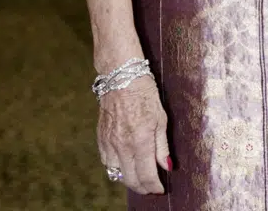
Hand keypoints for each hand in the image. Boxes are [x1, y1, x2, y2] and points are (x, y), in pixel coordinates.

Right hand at [96, 75, 171, 194]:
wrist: (121, 76)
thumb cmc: (145, 94)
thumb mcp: (161, 118)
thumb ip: (162, 146)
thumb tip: (167, 167)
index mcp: (140, 140)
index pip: (146, 175)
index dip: (154, 187)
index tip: (160, 189)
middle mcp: (122, 145)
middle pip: (130, 179)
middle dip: (142, 187)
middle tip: (151, 187)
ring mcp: (109, 142)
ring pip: (116, 173)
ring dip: (128, 178)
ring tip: (139, 176)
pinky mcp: (100, 137)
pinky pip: (106, 161)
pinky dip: (115, 167)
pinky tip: (124, 163)